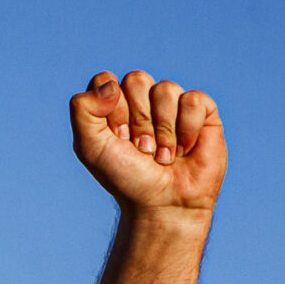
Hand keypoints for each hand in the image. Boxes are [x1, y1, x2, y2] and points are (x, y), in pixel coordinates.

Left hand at [70, 70, 225, 215]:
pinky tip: (185, 149)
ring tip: (162, 154)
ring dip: (161, 130)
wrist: (162, 204)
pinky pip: (193, 99)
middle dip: (137, 120)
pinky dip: (186, 130)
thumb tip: (110, 84)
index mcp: (114, 104)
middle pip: (136, 79)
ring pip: (165, 89)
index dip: (111, 110)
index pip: (106, 81)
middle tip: (140, 149)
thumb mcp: (90, 147)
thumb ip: (82, 109)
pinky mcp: (202, 111)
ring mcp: (173, 104)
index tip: (117, 138)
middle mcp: (143, 99)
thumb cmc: (126, 178)